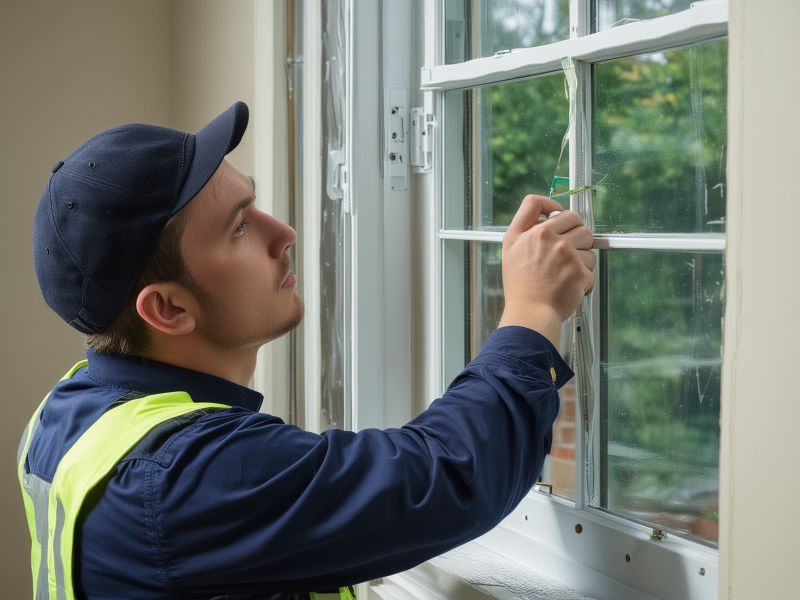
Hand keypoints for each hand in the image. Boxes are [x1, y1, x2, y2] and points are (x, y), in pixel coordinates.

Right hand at [498, 194, 594, 345]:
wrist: (529, 313)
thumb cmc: (520, 286)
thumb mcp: (510, 249)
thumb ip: (525, 225)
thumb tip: (548, 213)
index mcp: (532, 233)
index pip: (542, 204)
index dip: (552, 206)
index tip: (556, 214)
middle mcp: (549, 240)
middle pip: (576, 220)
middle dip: (575, 233)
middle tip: (566, 249)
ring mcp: (567, 255)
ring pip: (589, 243)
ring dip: (582, 255)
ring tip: (565, 270)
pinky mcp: (580, 272)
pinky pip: (591, 267)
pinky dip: (583, 277)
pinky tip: (568, 284)